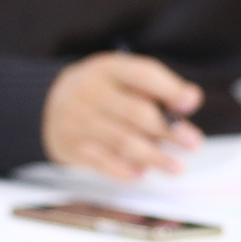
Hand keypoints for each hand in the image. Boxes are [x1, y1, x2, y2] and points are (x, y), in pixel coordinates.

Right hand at [42, 52, 204, 180]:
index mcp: (108, 69)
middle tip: (193, 143)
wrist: (47, 104)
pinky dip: (124, 170)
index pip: (143, 75)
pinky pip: (102, 162)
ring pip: (123, 142)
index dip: (169, 89)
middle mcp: (90, 92)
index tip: (191, 104)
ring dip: (154, 157)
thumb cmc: (101, 91)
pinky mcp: (71, 146)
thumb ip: (158, 87)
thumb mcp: (123, 77)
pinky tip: (141, 173)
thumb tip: (191, 101)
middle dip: (168, 131)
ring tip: (177, 167)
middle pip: (136, 113)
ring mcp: (78, 120)